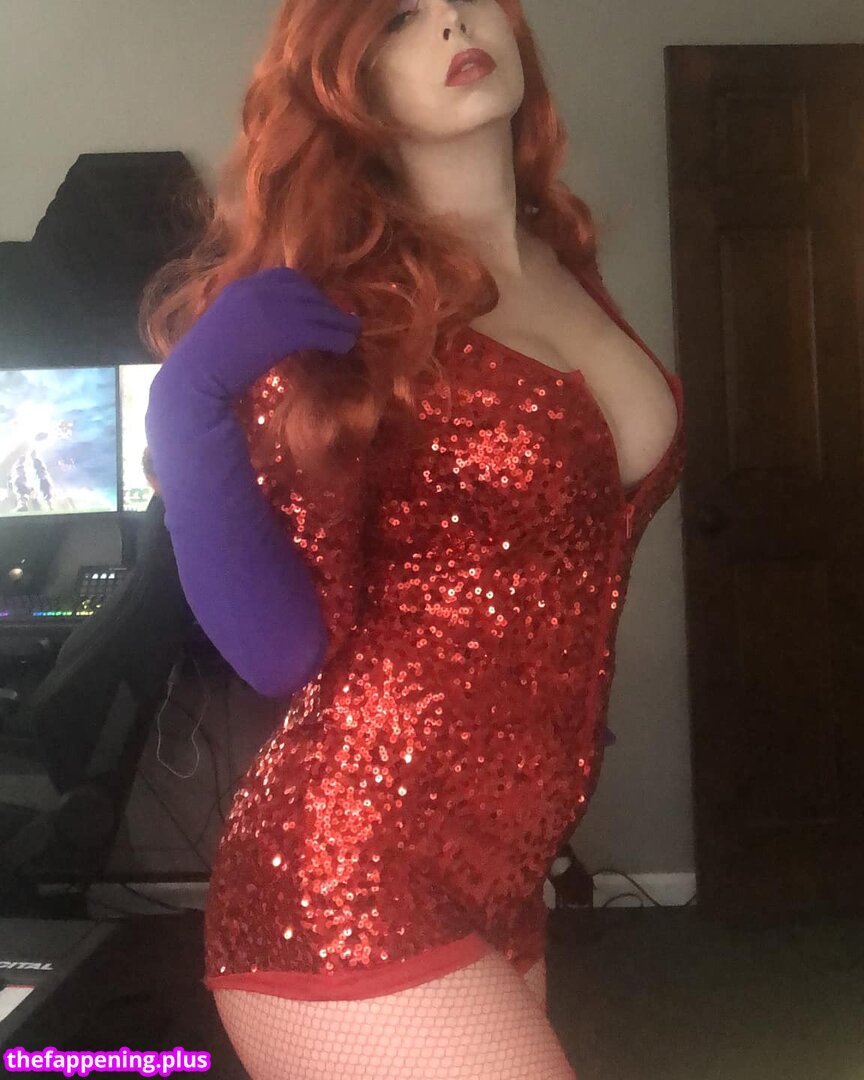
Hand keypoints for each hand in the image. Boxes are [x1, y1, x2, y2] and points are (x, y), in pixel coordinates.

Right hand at [159, 267, 361, 398]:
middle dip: (326, 305)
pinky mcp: (286, 332)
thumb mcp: (223, 329)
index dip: (306, 290)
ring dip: (339, 323)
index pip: (284, 276)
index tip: (317, 303)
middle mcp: (258, 291)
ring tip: (352, 334)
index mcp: (241, 287)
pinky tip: (345, 347)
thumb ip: (245, 319)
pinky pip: (321, 331)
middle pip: (306, 290)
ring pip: (319, 310)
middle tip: (340, 320)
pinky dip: (337, 338)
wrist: (195, 379)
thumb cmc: (203, 365)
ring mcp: (273, 309)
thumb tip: (266, 328)